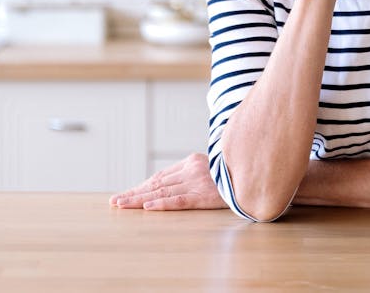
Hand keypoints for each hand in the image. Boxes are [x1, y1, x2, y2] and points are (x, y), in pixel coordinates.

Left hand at [109, 152, 224, 210]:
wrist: (254, 172)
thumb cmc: (232, 172)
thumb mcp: (211, 166)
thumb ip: (193, 171)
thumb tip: (171, 182)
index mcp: (191, 161)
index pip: (160, 176)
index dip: (141, 186)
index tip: (126, 194)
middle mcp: (191, 169)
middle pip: (156, 184)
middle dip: (134, 193)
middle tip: (115, 201)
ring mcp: (197, 182)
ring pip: (162, 192)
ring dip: (139, 199)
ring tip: (122, 205)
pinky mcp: (204, 195)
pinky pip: (179, 201)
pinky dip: (162, 205)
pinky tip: (148, 208)